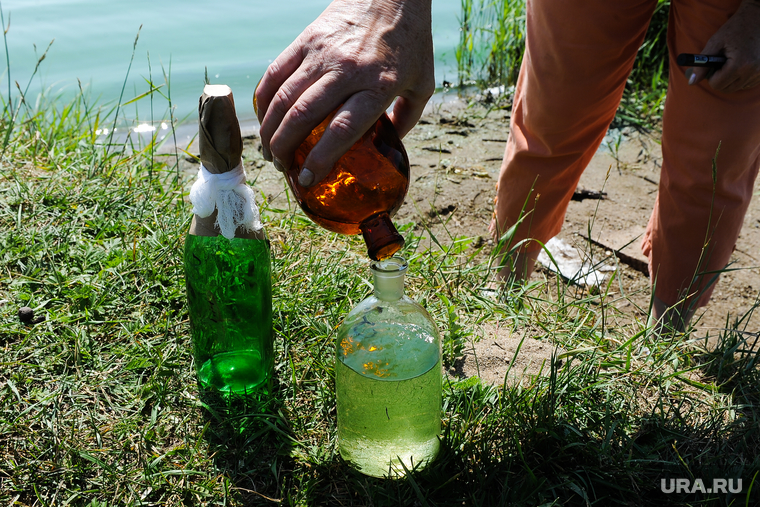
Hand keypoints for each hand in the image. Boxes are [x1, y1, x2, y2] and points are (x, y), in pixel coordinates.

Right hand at [254, 0, 433, 186]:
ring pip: (283, 98)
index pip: (342, 129)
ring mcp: (322, 54)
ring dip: (270, 131)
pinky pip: (276, 73)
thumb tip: (389, 146)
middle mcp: (347, 71)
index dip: (320, 158)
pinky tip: (263, 121)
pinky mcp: (306, 39)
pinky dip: (263, 101)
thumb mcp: (423, 83)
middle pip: (303, 116)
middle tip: (283, 169)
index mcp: (379, 86)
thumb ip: (408, 117)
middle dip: (285, 150)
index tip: (307, 179)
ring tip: (270, 153)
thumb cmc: (411, 40)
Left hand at [688, 0, 759, 92]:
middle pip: (727, 89)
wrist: (757, 18)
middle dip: (720, 79)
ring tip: (733, 60)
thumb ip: (702, 64)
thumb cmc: (734, 29)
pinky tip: (742, 63)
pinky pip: (747, 83)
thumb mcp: (715, 43)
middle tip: (722, 64)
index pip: (717, 85)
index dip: (711, 76)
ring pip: (737, 87)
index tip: (713, 65)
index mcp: (740, 65)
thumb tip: (691, 82)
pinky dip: (741, 77)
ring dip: (731, 79)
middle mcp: (753, 71)